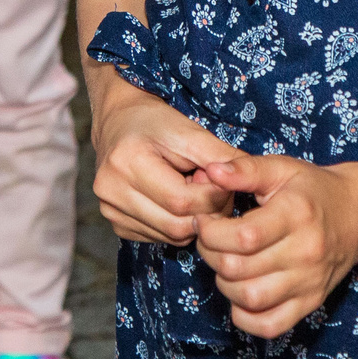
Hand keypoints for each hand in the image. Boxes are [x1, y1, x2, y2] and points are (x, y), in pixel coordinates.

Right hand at [89, 78, 242, 244]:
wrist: (119, 122)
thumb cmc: (155, 121)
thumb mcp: (189, 129)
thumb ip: (219, 156)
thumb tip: (247, 180)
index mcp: (126, 162)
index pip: (182, 201)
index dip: (213, 195)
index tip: (223, 179)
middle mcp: (111, 191)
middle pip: (176, 225)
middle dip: (205, 211)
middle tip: (212, 186)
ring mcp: (110, 211)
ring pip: (170, 236)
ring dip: (192, 219)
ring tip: (193, 188)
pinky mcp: (116, 224)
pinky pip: (159, 237)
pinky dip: (177, 223)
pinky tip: (176, 199)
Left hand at [194, 154, 357, 337]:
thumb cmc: (314, 188)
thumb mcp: (282, 168)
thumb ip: (245, 169)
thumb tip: (211, 171)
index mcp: (296, 214)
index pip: (243, 237)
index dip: (210, 232)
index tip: (204, 221)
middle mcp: (305, 252)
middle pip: (239, 269)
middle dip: (211, 254)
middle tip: (210, 239)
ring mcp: (309, 282)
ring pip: (250, 299)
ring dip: (224, 283)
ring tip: (226, 262)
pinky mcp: (311, 302)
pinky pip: (269, 325)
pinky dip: (245, 316)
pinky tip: (241, 292)